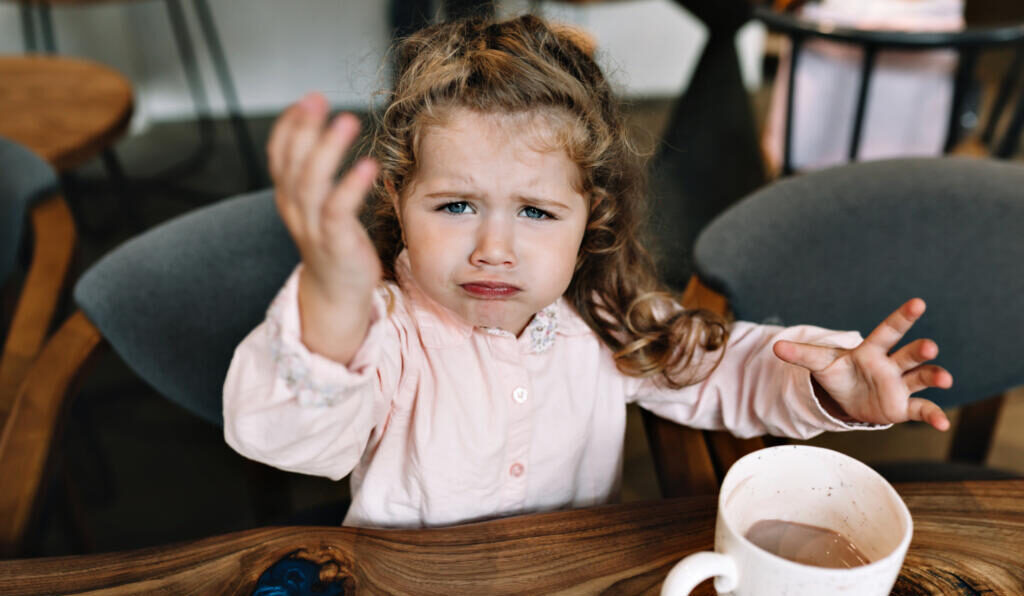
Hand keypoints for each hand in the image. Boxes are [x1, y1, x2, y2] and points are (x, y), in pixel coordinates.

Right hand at [268, 92, 381, 304]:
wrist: (338, 294)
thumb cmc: (336, 244)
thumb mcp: (319, 205)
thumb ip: (316, 174)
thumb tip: (324, 132)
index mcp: (290, 198)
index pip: (279, 155)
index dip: (289, 126)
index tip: (307, 100)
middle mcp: (296, 210)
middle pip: (292, 163)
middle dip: (302, 128)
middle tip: (317, 99)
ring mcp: (313, 227)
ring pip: (311, 183)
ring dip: (327, 149)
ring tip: (346, 121)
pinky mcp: (336, 243)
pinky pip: (338, 211)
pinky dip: (351, 186)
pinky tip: (368, 165)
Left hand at [773, 298, 952, 430]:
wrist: (848, 397)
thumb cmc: (839, 373)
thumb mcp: (820, 363)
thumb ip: (801, 354)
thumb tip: (775, 347)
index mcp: (871, 350)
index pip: (888, 330)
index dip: (902, 317)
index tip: (918, 303)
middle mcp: (891, 365)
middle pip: (908, 354)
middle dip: (920, 350)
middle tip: (929, 347)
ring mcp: (900, 385)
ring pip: (921, 378)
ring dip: (934, 377)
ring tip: (944, 379)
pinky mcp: (903, 407)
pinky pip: (921, 409)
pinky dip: (933, 415)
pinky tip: (943, 423)